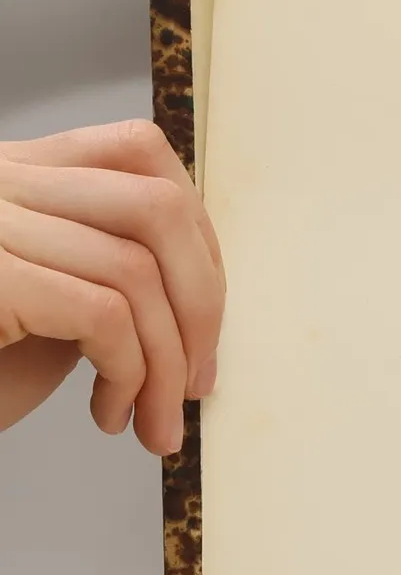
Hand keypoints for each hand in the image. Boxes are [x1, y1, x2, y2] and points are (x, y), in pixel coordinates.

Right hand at [0, 120, 224, 454]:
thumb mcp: (57, 302)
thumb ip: (116, 270)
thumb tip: (206, 290)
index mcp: (19, 173)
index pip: (140, 155)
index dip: (199, 239)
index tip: (205, 319)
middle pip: (156, 205)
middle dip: (202, 301)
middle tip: (196, 381)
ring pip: (137, 268)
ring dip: (168, 360)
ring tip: (156, 419)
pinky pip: (103, 313)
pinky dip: (131, 372)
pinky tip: (109, 412)